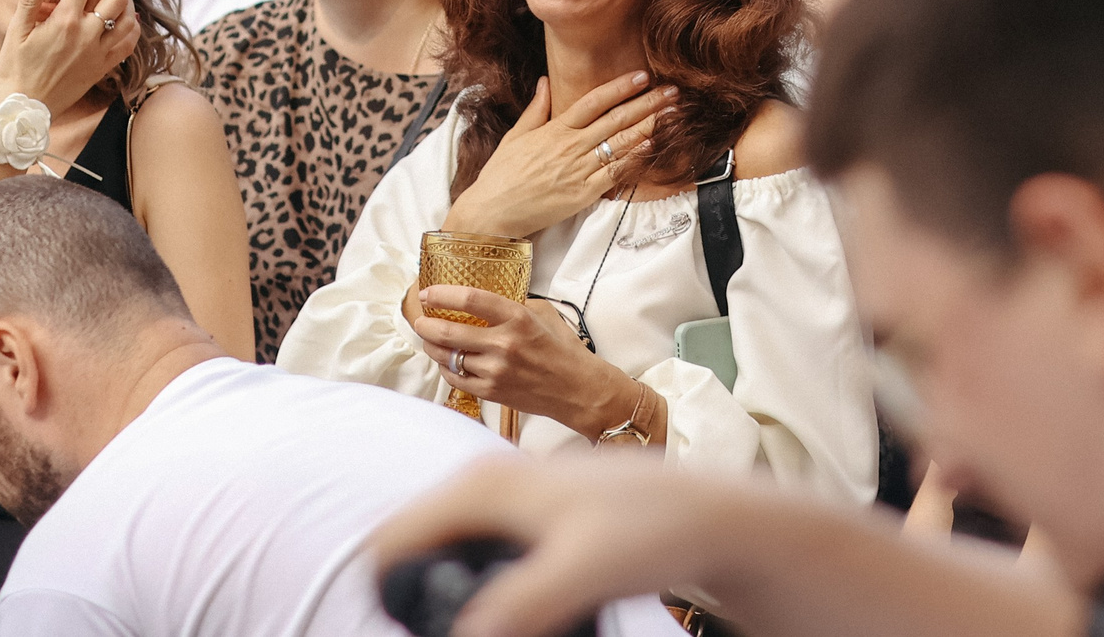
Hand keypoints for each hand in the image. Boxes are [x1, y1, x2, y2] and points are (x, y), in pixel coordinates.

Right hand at [0, 0, 135, 116]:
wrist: (27, 108)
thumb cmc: (16, 70)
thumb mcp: (15, 33)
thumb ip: (29, 2)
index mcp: (64, 23)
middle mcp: (87, 36)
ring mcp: (98, 53)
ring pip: (128, 20)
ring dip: (127, 2)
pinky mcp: (102, 68)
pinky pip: (128, 44)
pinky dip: (132, 29)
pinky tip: (127, 22)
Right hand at [373, 457, 754, 636]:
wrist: (709, 515)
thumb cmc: (653, 531)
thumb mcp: (584, 571)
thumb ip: (520, 603)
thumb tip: (462, 636)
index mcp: (482, 486)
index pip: (394, 539)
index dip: (397, 594)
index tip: (424, 628)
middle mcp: (485, 481)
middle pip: (418, 548)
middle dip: (427, 594)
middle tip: (465, 629)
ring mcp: (508, 496)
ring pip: (450, 553)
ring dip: (457, 592)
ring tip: (498, 621)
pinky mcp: (531, 516)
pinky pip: (480, 556)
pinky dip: (485, 586)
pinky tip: (522, 609)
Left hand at [407, 287, 654, 440]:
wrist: (578, 389)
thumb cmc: (563, 350)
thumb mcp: (543, 314)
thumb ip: (513, 305)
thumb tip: (485, 298)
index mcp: (518, 318)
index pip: (471, 300)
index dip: (443, 294)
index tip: (428, 293)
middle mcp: (504, 344)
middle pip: (449, 332)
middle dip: (425, 324)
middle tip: (419, 318)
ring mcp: (496, 371)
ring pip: (448, 357)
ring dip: (432, 346)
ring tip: (428, 338)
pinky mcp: (492, 392)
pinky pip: (456, 379)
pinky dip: (446, 368)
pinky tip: (446, 360)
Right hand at [446, 74, 672, 239]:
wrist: (493, 211)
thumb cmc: (502, 175)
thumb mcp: (516, 136)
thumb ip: (536, 109)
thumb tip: (544, 81)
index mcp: (555, 129)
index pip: (594, 101)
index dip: (620, 87)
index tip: (642, 76)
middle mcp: (570, 146)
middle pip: (616, 119)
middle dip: (647, 103)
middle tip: (673, 91)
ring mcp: (579, 170)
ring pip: (621, 143)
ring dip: (650, 127)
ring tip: (673, 114)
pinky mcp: (584, 193)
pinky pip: (615, 173)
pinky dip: (635, 159)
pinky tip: (652, 146)